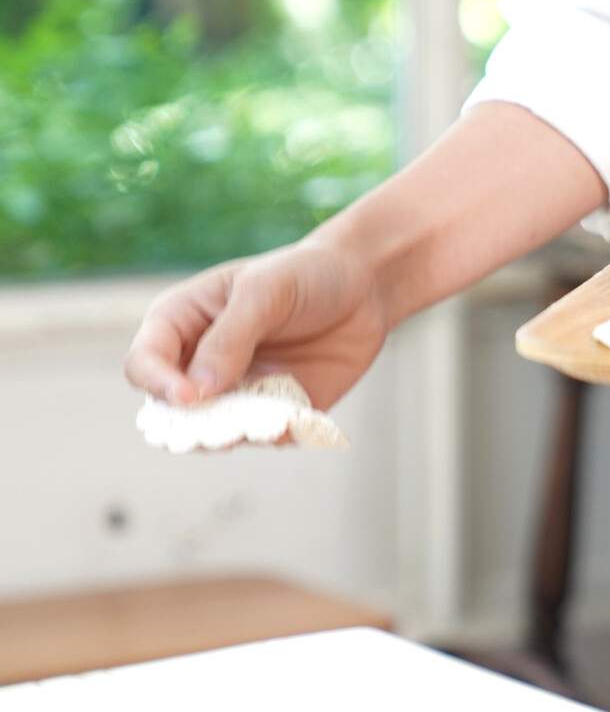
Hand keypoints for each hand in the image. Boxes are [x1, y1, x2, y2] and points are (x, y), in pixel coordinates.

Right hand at [124, 236, 390, 411]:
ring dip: (236, 437)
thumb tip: (196, 390)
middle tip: (223, 430)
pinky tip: (298, 422)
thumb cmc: (304, 274)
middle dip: (193, 425)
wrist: (364, 286)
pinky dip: (277, 435)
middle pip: (173, 411)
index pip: (143, 364)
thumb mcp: (265, 291)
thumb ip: (230, 337)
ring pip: (217, 432)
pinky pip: (266, 436)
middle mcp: (200, 364)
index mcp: (180, 324)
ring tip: (266, 425)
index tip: (189, 396)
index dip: (158, 385)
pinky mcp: (276, 410)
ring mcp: (237, 391)